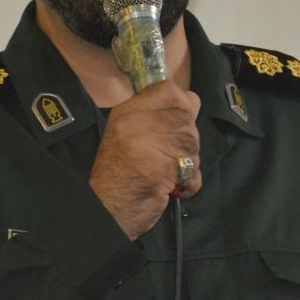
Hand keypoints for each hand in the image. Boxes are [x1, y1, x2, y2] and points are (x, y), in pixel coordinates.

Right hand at [88, 80, 201, 240]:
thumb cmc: (118, 171)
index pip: (168, 90)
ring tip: (171, 170)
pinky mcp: (160, 172)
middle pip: (186, 116)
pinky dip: (190, 182)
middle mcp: (136, 125)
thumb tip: (192, 100)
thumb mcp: (127, 132)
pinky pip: (192, 170)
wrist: (106, 210)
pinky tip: (174, 185)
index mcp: (127, 112)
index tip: (181, 118)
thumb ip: (156, 115)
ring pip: (192, 143)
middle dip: (187, 136)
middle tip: (173, 153)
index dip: (183, 102)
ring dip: (189, 160)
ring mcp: (148, 148)